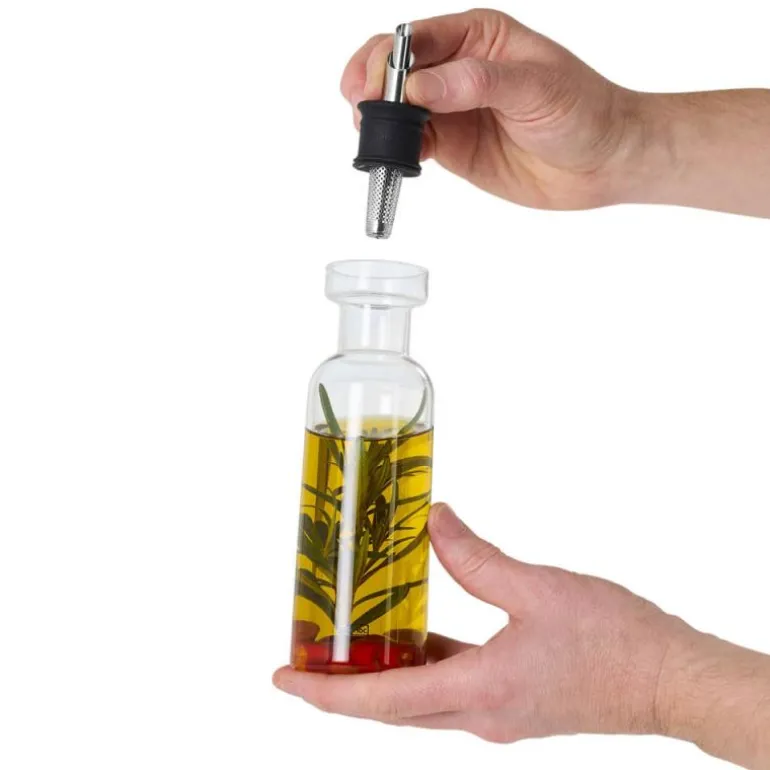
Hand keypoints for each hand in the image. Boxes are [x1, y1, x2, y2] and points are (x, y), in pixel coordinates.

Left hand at [274, 503, 689, 741]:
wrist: (668, 677)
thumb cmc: (614, 641)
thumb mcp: (538, 588)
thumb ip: (476, 557)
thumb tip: (436, 521)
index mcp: (481, 691)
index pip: (382, 703)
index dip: (326, 694)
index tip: (284, 680)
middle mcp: (481, 714)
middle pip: (392, 709)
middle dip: (342, 689)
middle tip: (305, 661)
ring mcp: (498, 713)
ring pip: (420, 701)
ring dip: (381, 678)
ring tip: (350, 644)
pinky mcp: (512, 701)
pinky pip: (451, 688)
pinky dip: (422, 665)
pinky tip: (415, 634)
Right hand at [341, 9, 641, 209]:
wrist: (602, 162)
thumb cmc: (583, 110)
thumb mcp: (535, 87)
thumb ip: (476, 83)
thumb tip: (419, 87)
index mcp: (478, 37)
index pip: (417, 39)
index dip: (389, 59)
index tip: (379, 87)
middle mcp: (458, 69)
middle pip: (395, 69)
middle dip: (371, 85)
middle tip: (362, 111)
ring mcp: (451, 110)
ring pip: (397, 108)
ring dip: (378, 120)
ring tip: (371, 135)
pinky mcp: (451, 147)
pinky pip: (412, 143)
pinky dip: (396, 150)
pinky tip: (396, 157)